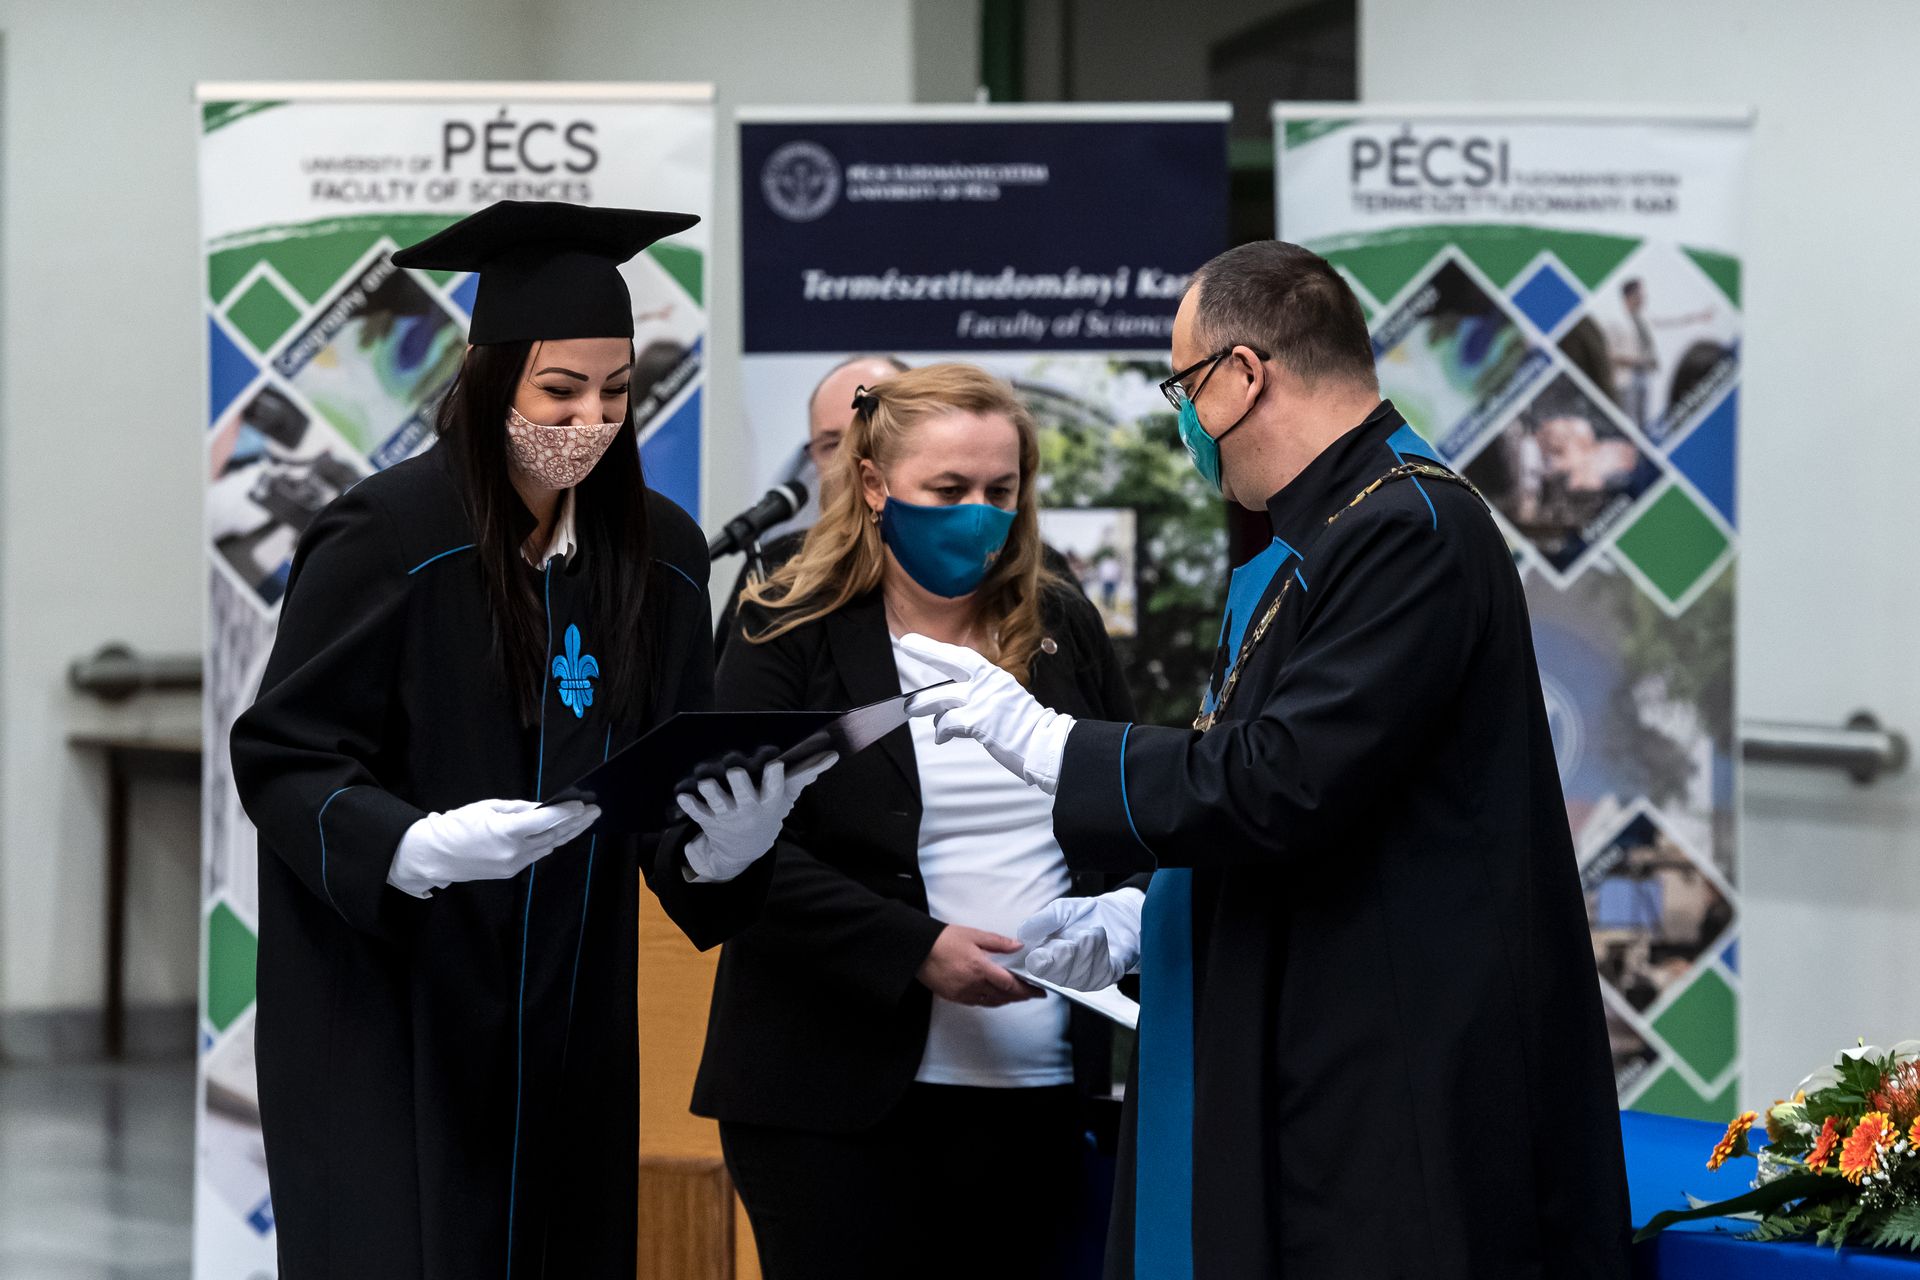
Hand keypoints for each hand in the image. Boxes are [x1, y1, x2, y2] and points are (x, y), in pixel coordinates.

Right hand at [388, 798, 599, 897]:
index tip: (582, 805)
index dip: (565, 813)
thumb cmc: (456, 826)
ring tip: (585, 821)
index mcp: (505, 833)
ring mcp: (512, 865)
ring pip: (548, 847)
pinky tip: (563, 834)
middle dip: (576, 823)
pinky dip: (550, 843)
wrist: (433, 856)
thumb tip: (543, 808)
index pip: (544, 821)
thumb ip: (518, 809)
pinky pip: (536, 855)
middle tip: (595, 811)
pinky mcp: (510, 871)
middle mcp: (512, 852)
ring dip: (568, 833)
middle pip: (552, 836)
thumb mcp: (486, 808)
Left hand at [675, 750, 838, 881]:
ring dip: (712, 793)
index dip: (775, 778)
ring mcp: (728, 816)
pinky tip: (682, 796)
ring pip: (719, 804)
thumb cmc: (767, 810)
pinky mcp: (709, 820)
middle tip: (734, 769)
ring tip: (705, 781)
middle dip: (739, 784)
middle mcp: (749, 809)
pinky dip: (690, 805)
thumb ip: (805, 774)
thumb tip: (833, 755)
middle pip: (745, 796)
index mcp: (769, 801)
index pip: (775, 789)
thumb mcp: (787, 796)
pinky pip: (698, 812)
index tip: (775, 764)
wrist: (745, 848)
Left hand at [897, 633, 1073, 793]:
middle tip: (906, 647)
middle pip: (950, 663)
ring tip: (912, 709)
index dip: (936, 647)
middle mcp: (989, 684)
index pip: (961, 656)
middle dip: (925, 652)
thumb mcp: (1006, 700)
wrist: (1048, 745)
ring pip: (941, 697)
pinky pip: (948, 723)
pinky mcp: (980, 721)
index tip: (914, 640)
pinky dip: (941, 731)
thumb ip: (981, 695)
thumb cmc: (1026, 728)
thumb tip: (951, 703)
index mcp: (995, 677)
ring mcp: (984, 701)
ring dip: (923, 705)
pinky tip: (942, 737)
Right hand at [916, 925, 1045, 1006]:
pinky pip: (979, 1003)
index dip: (1026, 989)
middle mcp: (974, 985)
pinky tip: (996, 997)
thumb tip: (1018, 946)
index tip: (1038, 990)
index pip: (1009, 984)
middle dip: (1021, 996)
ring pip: (992, 1002)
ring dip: (1007, 1000)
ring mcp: (964, 994)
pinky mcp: (955, 998)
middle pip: (1004, 996)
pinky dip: (992, 1001)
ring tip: (1018, 996)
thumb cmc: (945, 940)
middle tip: (1033, 994)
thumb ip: (998, 942)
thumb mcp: (974, 935)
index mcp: (980, 968)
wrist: (918, 951)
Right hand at [1016, 888, 1144, 990]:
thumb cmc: (1083, 916)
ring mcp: (1082, 979)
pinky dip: (1099, 949)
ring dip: (1085, 948)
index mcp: (1045, 957)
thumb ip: (1041, 921)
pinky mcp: (1103, 978)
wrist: (1113, 916)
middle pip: (1057, 974)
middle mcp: (1061, 973)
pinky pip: (1099, 970)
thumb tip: (1022, 934)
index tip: (1042, 953)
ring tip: (1088, 933)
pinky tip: (1098, 938)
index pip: (1037, 968)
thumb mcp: (1059, 910)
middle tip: (1070, 940)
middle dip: (1064, 954)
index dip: (1040, 962)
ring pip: (1079, 972)